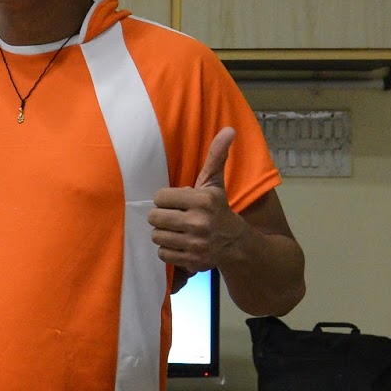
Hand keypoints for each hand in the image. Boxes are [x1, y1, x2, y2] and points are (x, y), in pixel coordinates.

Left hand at [147, 127, 244, 271]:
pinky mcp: (191, 260)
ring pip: (156, 236)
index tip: (176, 202)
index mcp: (203, 200)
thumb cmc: (218, 209)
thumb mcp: (215, 183)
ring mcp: (195, 243)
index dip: (165, 199)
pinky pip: (162, 254)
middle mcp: (199, 222)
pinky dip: (167, 250)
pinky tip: (179, 244)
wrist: (236, 244)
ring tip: (176, 230)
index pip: (160, 197)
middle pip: (154, 217)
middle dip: (162, 217)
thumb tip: (228, 129)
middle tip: (174, 217)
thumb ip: (216, 156)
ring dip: (163, 233)